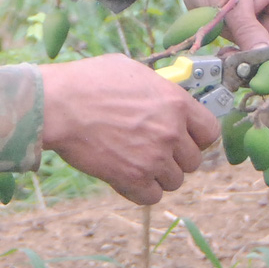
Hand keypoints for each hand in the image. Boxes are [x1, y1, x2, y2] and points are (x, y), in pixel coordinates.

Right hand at [37, 55, 220, 204]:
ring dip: (159, 175)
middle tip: (155, 150)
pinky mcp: (133, 179)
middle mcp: (171, 132)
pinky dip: (142, 190)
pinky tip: (127, 176)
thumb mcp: (132, 71)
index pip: (210, 131)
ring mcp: (154, 158)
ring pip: (174, 181)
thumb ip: (157, 88)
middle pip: (193, 161)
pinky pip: (152, 196)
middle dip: (176, 158)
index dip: (198, 137)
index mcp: (176, 103)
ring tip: (138, 162)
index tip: (185, 138)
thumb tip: (163, 95)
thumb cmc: (88, 81)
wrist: (58, 105)